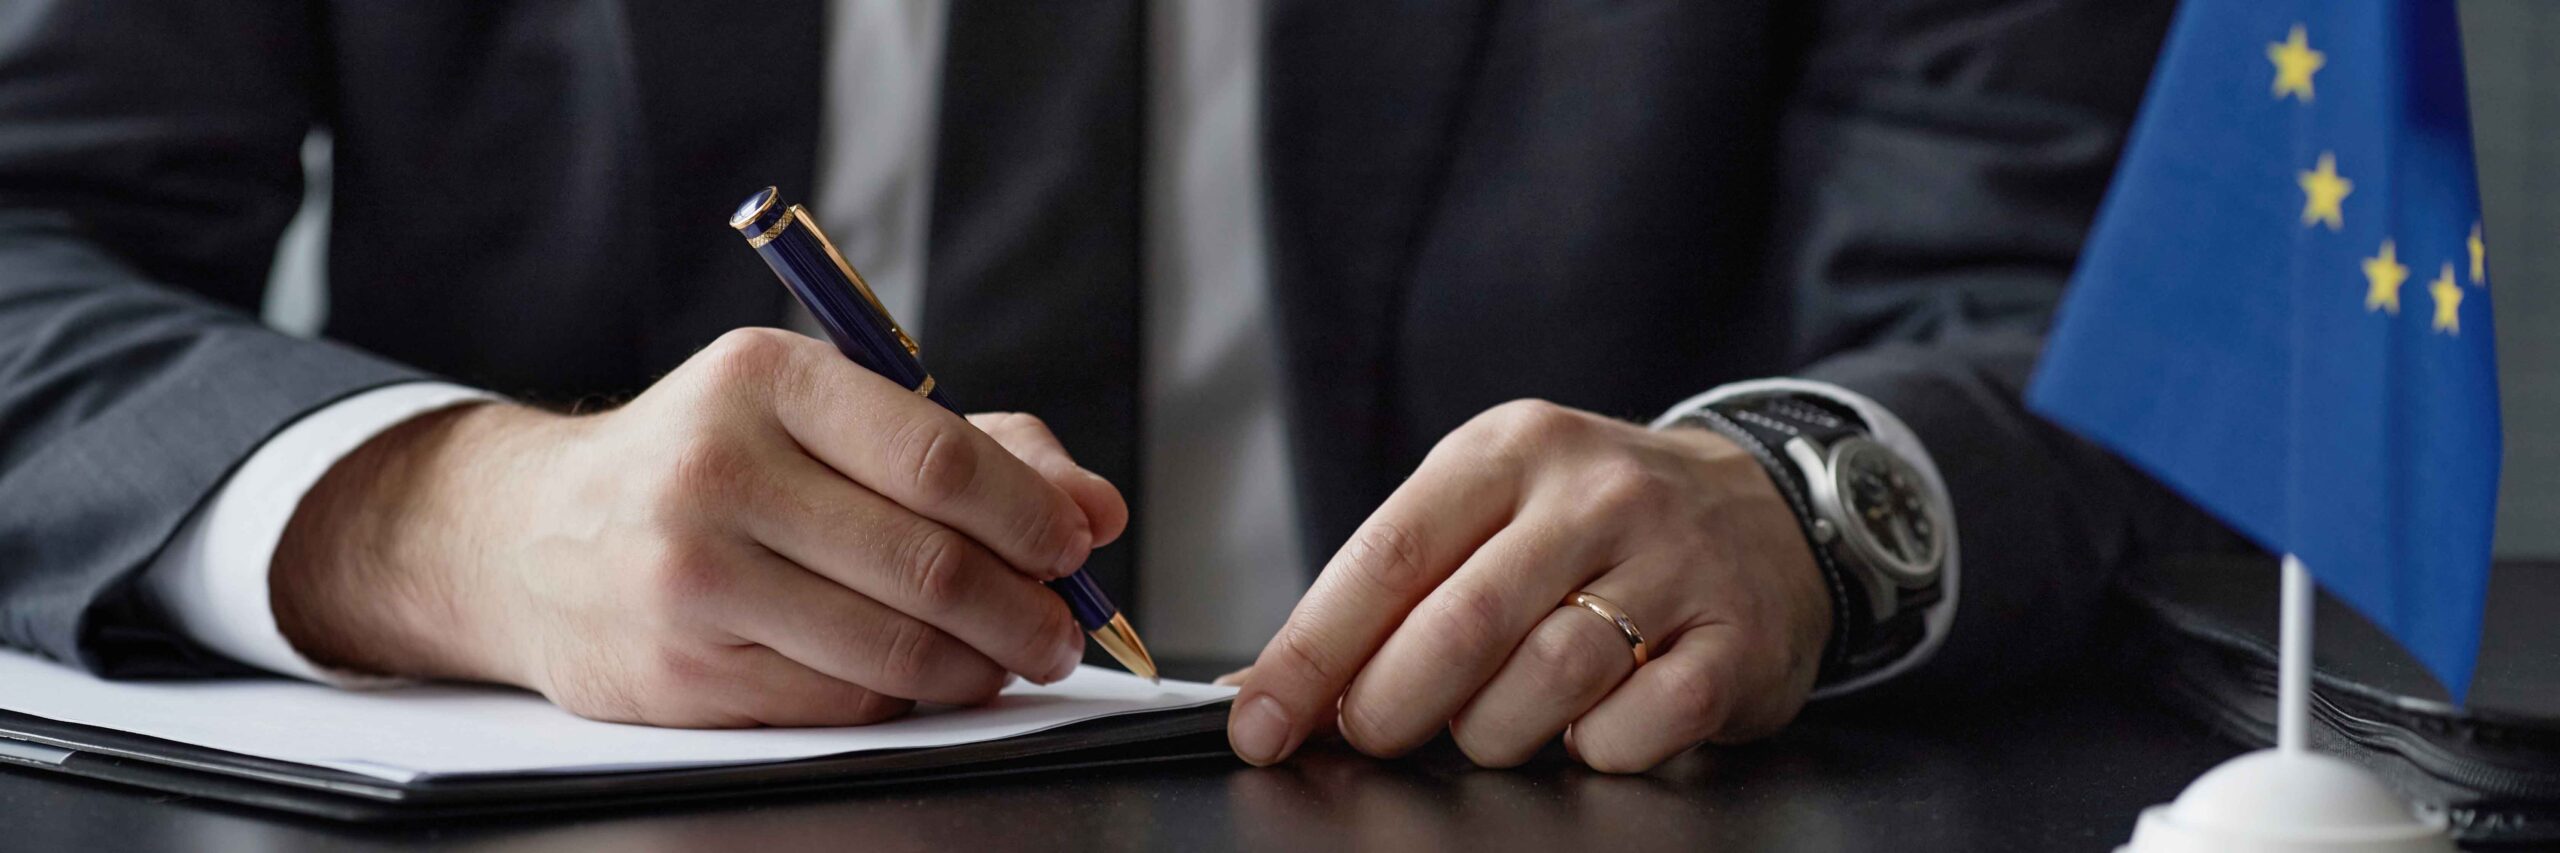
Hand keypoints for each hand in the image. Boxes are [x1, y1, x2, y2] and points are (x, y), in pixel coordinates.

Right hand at [271, 328, 1127, 726]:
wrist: (530, 535)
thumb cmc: (715, 462)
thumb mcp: (827, 414)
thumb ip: (976, 448)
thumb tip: (1096, 508)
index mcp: (767, 379)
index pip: (940, 457)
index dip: (1032, 515)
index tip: (1076, 546)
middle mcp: (718, 471)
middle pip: (928, 564)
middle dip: (1026, 610)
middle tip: (1065, 629)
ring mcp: (690, 579)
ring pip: (891, 648)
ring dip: (979, 667)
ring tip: (1011, 659)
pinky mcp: (678, 673)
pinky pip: (839, 700)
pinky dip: (907, 698)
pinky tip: (926, 679)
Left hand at [1227, 400, 1831, 771]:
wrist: (1770, 512)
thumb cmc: (1592, 527)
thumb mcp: (1489, 513)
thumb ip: (1386, 592)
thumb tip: (1259, 688)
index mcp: (1512, 450)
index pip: (1389, 555)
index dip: (1312, 652)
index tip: (1258, 723)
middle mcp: (1596, 495)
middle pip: (1460, 627)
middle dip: (1390, 707)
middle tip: (1374, 732)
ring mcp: (1675, 564)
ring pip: (1544, 685)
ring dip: (1492, 733)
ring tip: (1492, 722)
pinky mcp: (1736, 638)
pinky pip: (1635, 729)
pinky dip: (1593, 749)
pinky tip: (1589, 724)